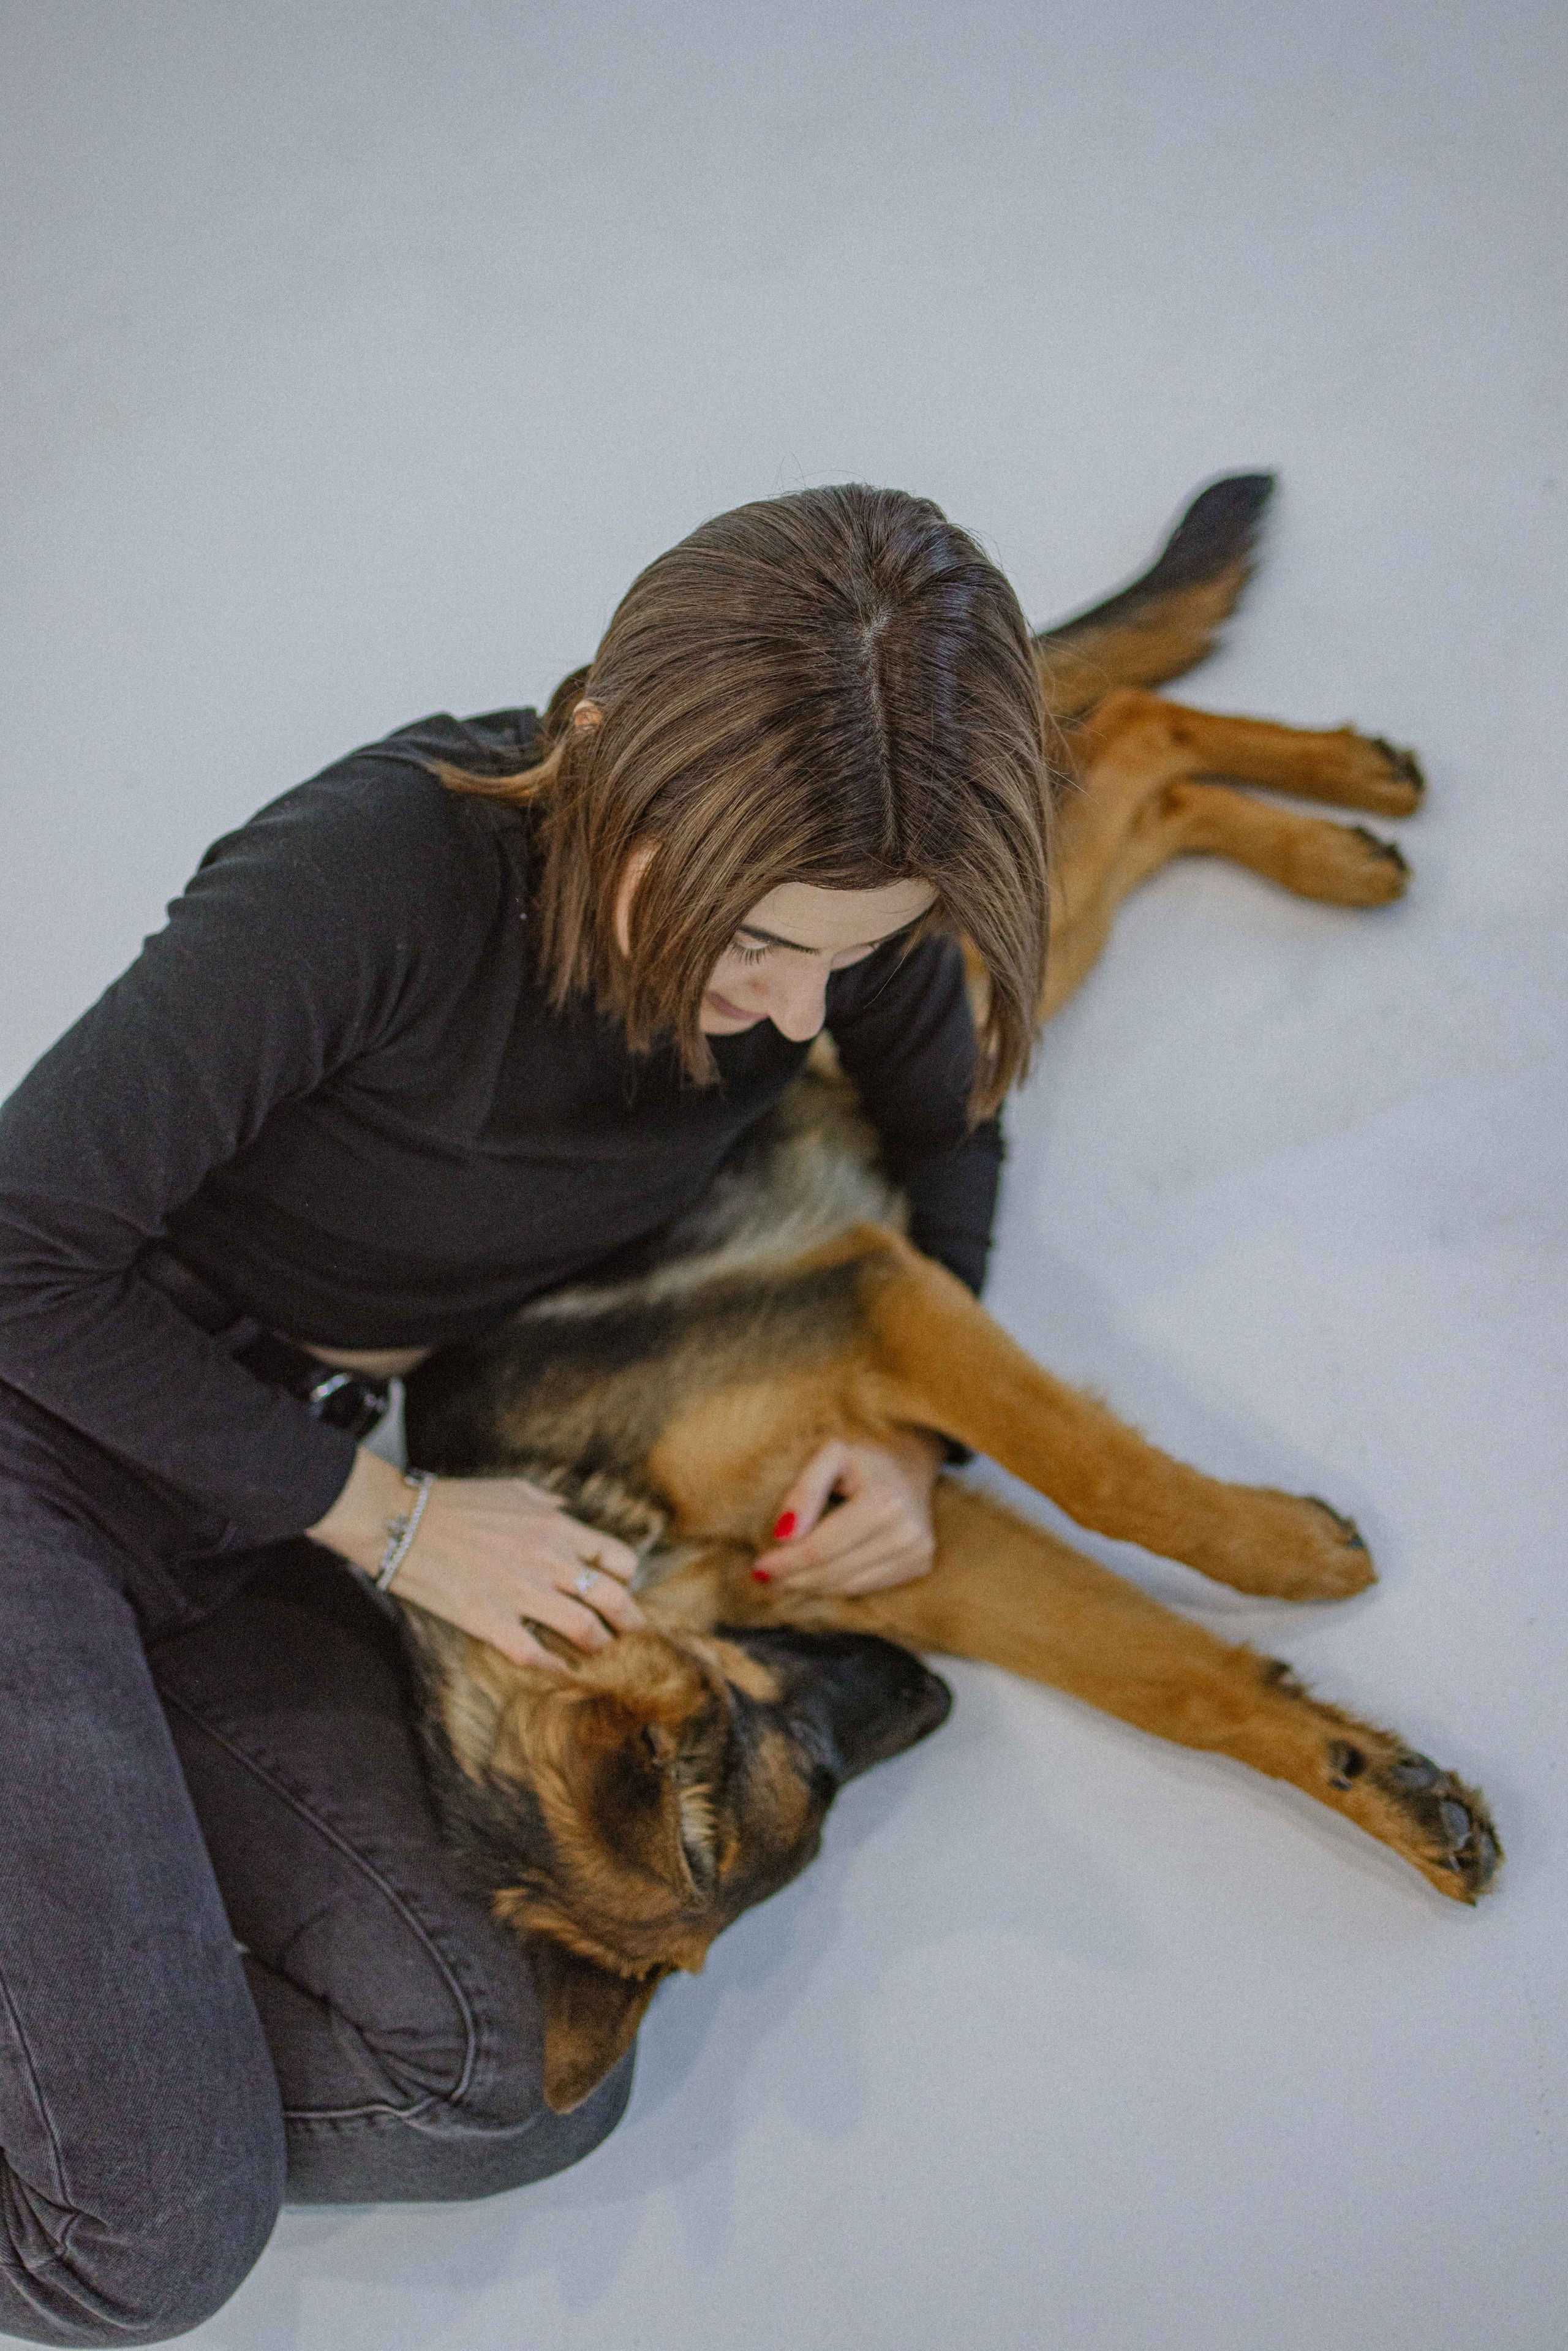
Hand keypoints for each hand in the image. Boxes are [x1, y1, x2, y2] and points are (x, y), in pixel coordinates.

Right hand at [310, 1449, 643, 1668]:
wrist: (399, 1522)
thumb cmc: (454, 1502)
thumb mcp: (513, 1489)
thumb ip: (548, 1504)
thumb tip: (569, 1510)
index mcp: (556, 1526)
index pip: (618, 1558)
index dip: (627, 1580)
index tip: (621, 1591)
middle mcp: (548, 1559)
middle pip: (614, 1598)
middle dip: (630, 1622)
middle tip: (630, 1635)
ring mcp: (521, 1592)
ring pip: (585, 1630)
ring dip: (599, 1647)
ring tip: (597, 1654)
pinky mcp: (491, 1621)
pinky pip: (537, 1656)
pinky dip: (555, 1669)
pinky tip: (560, 1672)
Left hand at [750, 1432, 944, 1596]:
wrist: (911, 1465)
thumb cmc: (862, 1460)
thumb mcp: (830, 1456)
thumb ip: (804, 1489)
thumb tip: (783, 1534)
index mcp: (883, 1503)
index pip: (822, 1548)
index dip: (786, 1561)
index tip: (758, 1567)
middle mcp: (906, 1533)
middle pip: (834, 1572)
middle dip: (793, 1578)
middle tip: (764, 1577)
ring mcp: (917, 1553)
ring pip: (848, 1586)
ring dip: (811, 1587)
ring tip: (785, 1580)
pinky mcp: (920, 1565)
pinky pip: (866, 1587)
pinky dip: (836, 1587)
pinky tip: (816, 1577)